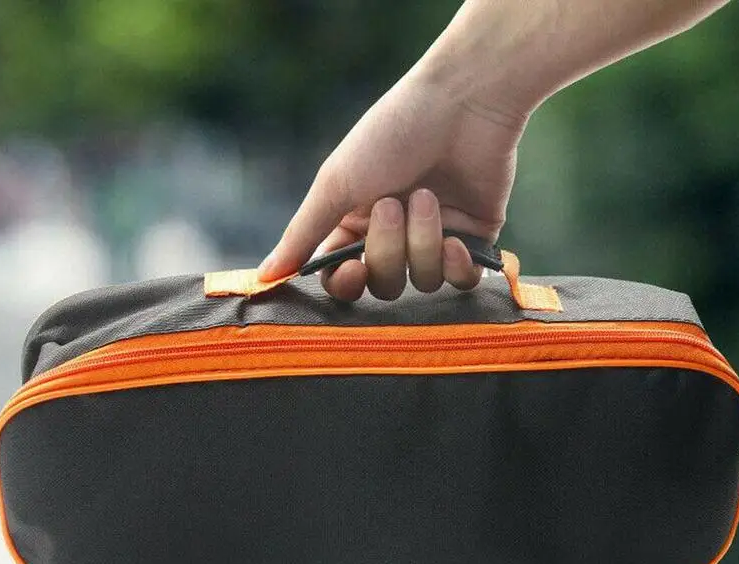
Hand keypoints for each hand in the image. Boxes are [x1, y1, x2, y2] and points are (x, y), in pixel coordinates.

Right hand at [257, 71, 526, 300]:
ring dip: (423, 241)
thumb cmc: (392, 135)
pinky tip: (458, 239)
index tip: (353, 269)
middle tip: (393, 204)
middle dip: (388, 250)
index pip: (342, 279)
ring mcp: (435, 241)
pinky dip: (458, 265)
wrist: (464, 104)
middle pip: (384, 284)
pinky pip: (462, 281)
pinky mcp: (473, 242)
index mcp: (355, 225)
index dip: (347, 284)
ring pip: (423, 282)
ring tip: (428, 196)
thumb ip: (302, 235)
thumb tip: (264, 278)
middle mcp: (394, 238)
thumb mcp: (336, 184)